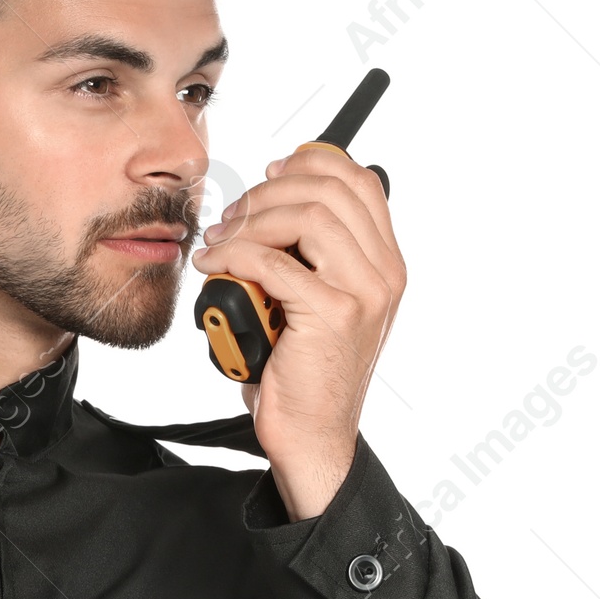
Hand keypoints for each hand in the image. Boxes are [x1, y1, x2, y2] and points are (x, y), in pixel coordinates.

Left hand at [193, 146, 404, 518]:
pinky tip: (213, 266)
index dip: (311, 164)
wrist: (313, 434)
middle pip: (330, 190)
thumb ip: (313, 258)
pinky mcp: (331, 315)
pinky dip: (234, 256)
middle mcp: (384, 274)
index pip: (360, 182)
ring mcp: (362, 293)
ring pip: (305, 217)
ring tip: (221, 241)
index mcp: (386, 264)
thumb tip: (272, 206)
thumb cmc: (306, 370)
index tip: (269, 174)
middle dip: (270, 192)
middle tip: (233, 215)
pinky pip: (273, 263)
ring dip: (251, 221)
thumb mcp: (318, 302)